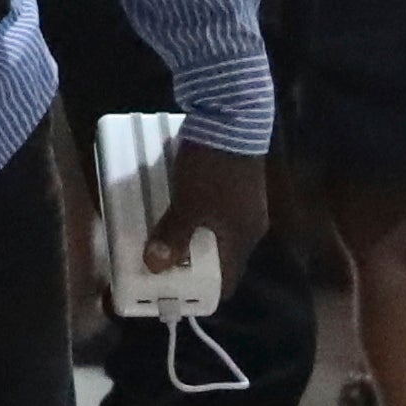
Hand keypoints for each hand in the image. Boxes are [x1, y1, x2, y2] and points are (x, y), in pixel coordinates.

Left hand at [157, 141, 272, 281]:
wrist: (233, 112)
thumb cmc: (213, 167)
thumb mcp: (188, 204)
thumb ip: (172, 236)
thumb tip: (155, 267)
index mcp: (243, 238)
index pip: (225, 283)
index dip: (199, 292)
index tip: (173, 292)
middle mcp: (250, 225)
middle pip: (218, 258)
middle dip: (189, 263)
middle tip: (160, 262)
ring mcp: (246, 202)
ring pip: (215, 232)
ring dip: (191, 236)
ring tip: (163, 233)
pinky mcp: (238, 181)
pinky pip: (216, 210)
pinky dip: (197, 214)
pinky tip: (178, 203)